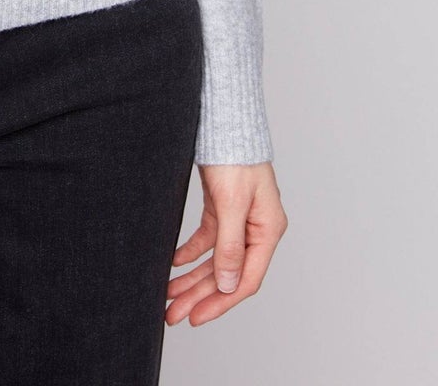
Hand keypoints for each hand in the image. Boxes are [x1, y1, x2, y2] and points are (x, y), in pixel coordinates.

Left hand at [165, 162, 287, 325]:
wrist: (223, 120)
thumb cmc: (235, 156)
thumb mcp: (231, 203)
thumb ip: (230, 246)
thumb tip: (229, 285)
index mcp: (267, 231)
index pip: (245, 279)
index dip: (221, 302)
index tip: (196, 316)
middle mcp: (255, 230)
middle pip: (227, 273)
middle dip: (199, 295)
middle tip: (173, 314)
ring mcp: (239, 220)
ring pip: (215, 260)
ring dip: (192, 278)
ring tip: (169, 295)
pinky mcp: (222, 208)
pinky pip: (207, 239)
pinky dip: (191, 252)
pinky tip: (174, 263)